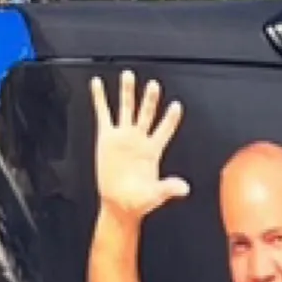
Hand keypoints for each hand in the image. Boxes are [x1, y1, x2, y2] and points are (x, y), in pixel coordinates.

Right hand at [91, 72, 189, 220]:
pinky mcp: (106, 138)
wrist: (118, 205)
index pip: (164, 130)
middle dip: (150, 100)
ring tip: (128, 76)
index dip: (170, 119)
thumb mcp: (155, 195)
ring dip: (127, 92)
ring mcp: (123, 136)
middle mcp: (139, 139)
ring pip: (126, 109)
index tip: (176, 106)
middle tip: (153, 85)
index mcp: (153, 150)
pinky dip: (100, 98)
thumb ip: (168, 188)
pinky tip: (98, 85)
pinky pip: (103, 114)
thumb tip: (184, 188)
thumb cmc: (137, 201)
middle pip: (146, 113)